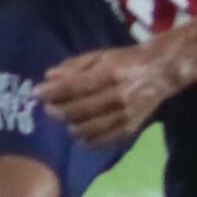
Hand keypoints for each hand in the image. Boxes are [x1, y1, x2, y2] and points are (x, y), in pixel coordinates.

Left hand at [41, 43, 187, 147]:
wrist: (160, 72)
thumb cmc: (126, 60)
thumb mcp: (100, 55)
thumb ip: (74, 66)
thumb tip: (48, 77)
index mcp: (110, 74)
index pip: (74, 87)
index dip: (52, 92)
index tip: (36, 93)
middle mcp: (118, 97)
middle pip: (78, 110)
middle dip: (57, 110)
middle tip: (47, 107)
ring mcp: (125, 115)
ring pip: (88, 129)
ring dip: (69, 126)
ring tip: (64, 120)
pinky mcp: (130, 128)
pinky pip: (103, 141)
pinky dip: (87, 140)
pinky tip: (79, 134)